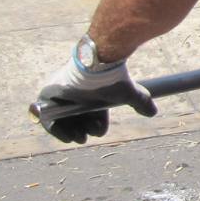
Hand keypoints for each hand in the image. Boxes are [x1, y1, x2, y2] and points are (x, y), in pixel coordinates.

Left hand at [34, 54, 155, 143]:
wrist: (96, 64)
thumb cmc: (112, 77)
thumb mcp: (128, 93)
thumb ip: (140, 101)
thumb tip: (153, 112)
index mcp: (90, 92)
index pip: (90, 113)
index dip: (95, 124)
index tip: (99, 131)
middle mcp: (73, 93)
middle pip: (75, 118)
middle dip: (82, 130)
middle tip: (86, 137)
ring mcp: (58, 94)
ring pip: (61, 119)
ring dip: (69, 132)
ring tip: (78, 137)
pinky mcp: (46, 95)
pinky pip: (47, 117)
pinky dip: (54, 128)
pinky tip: (67, 135)